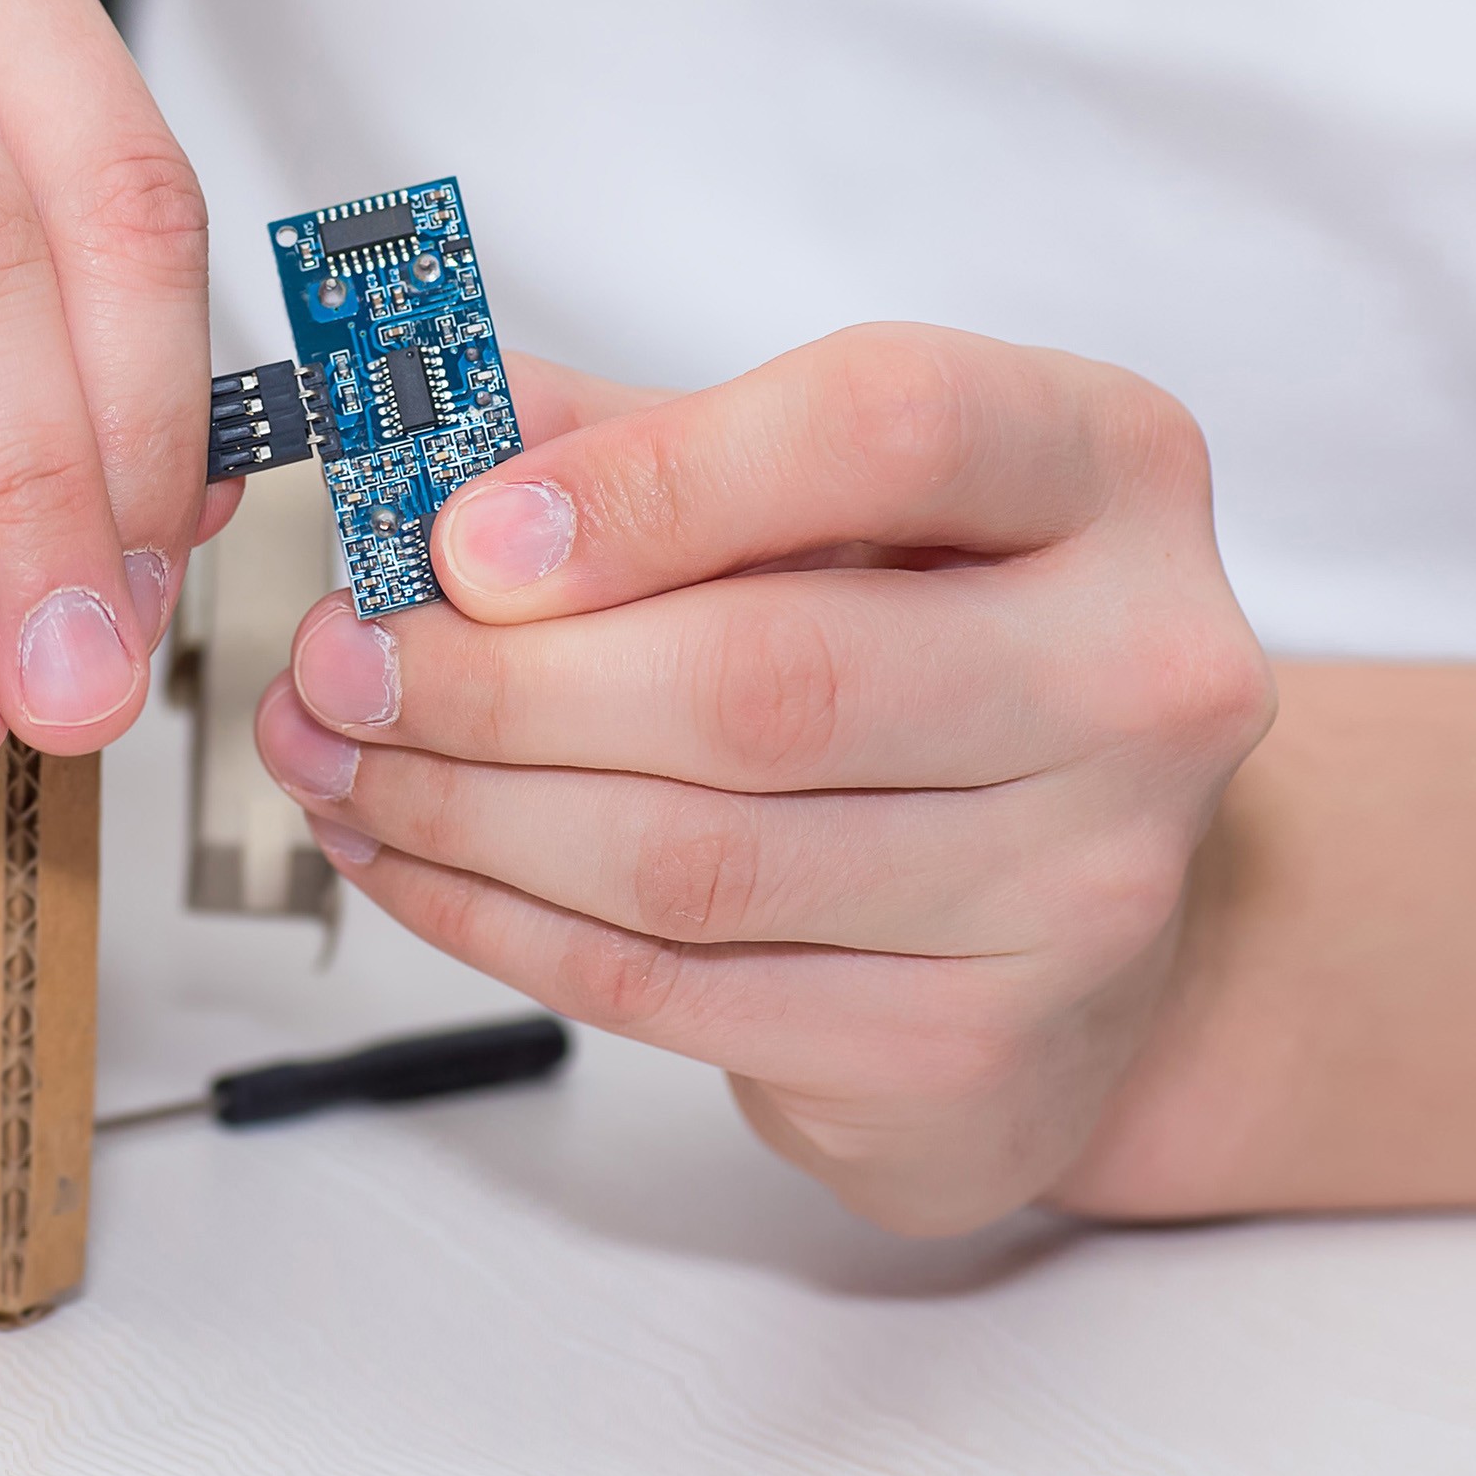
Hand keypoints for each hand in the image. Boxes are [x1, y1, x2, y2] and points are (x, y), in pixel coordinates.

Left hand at [252, 328, 1273, 1232]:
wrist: (1093, 927)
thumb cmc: (929, 653)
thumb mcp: (821, 499)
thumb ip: (629, 441)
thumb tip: (399, 434)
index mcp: (1108, 467)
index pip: (887, 428)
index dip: (648, 483)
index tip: (459, 536)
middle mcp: (1140, 670)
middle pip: (765, 679)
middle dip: (496, 680)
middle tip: (335, 664)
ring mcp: (1079, 883)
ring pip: (694, 856)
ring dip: (463, 811)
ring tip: (335, 761)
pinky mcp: (974, 1046)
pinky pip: (675, 986)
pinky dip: (499, 923)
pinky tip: (404, 862)